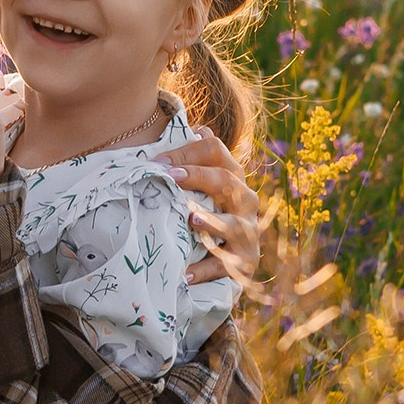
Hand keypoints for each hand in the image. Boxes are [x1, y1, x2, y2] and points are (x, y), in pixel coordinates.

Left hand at [157, 133, 262, 284]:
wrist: (231, 258)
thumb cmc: (205, 211)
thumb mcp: (199, 185)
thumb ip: (188, 158)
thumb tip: (180, 129)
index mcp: (232, 175)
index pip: (215, 150)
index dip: (186, 152)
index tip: (156, 163)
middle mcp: (245, 200)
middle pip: (225, 181)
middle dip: (197, 177)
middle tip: (169, 177)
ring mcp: (247, 232)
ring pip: (233, 224)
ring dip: (212, 221)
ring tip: (192, 219)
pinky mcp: (244, 262)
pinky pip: (225, 266)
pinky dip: (205, 270)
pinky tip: (184, 275)